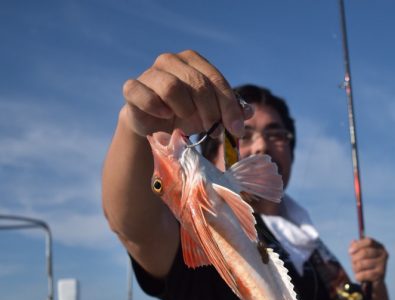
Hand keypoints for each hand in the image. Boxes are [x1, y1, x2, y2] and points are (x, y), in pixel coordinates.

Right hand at [119, 50, 251, 136]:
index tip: (237, 129)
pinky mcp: (132, 88)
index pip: (216, 80)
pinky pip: (141, 93)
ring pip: (172, 87)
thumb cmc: (185, 114)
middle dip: (211, 111)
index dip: (229, 106)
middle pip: (197, 84)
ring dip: (184, 110)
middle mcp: (171, 60)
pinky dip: (155, 107)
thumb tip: (248, 112)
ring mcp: (150, 73)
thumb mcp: (211, 113)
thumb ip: (230, 110)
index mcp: (193, 60)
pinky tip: (164, 116)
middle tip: (214, 131)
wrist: (155, 125)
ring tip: (187, 121)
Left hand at [349, 237, 388, 285]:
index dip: (358, 245)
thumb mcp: (359, 254)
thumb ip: (355, 246)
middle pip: (364, 252)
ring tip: (356, 270)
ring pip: (361, 264)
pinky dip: (358, 276)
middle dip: (354, 258)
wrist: (373, 282)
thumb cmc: (364, 265)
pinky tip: (359, 277)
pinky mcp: (380, 275)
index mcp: (379, 246)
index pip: (369, 241)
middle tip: (352, 263)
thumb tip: (353, 241)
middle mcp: (383, 254)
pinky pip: (363, 274)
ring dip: (355, 268)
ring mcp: (383, 265)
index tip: (349, 252)